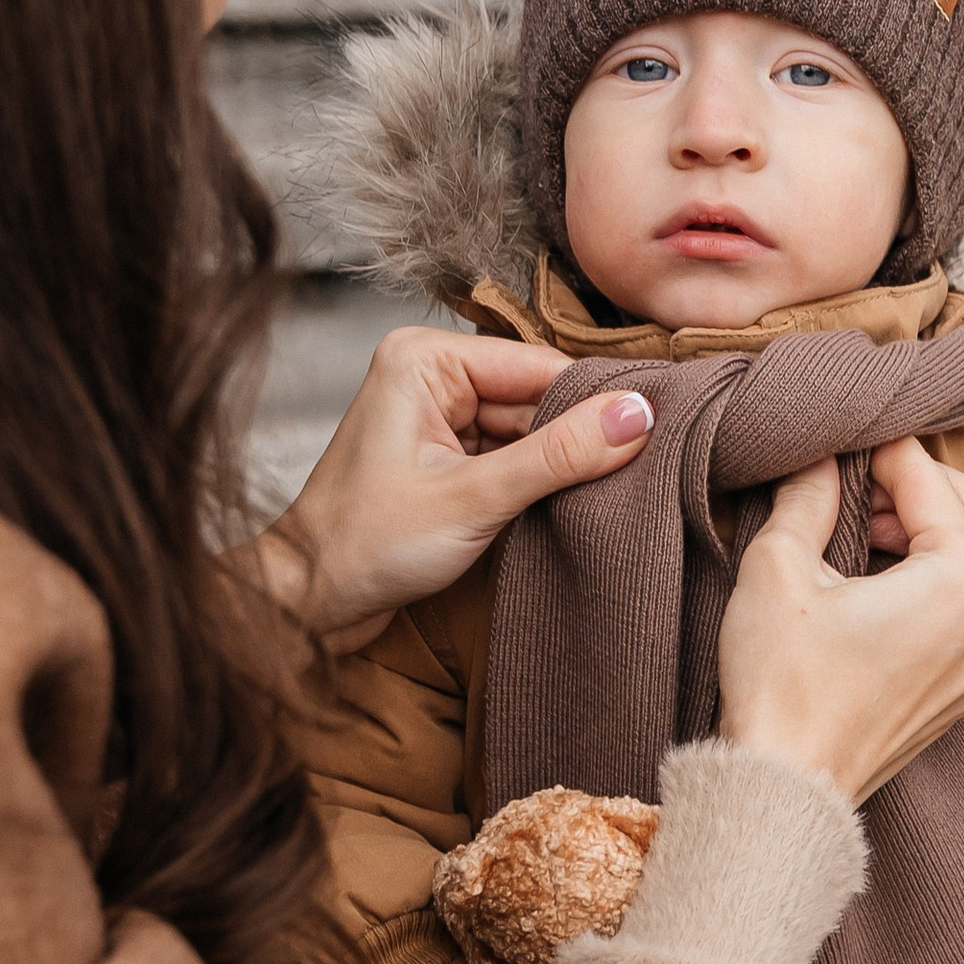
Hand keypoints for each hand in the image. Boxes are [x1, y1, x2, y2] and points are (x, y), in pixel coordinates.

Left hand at [258, 328, 654, 651]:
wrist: (306, 604)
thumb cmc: (362, 547)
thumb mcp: (474, 500)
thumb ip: (558, 456)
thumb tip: (636, 416)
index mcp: (424, 358)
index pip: (539, 366)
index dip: (597, 401)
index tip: (657, 430)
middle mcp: (429, 374)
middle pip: (537, 398)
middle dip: (578, 439)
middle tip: (640, 472)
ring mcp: (435, 417)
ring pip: (529, 432)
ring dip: (559, 467)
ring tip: (603, 499)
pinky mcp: (443, 457)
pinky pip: (510, 457)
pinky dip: (536, 485)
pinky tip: (566, 510)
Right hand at [716, 436, 963, 804]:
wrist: (784, 789)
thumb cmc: (781, 684)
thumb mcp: (778, 568)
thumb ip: (808, 496)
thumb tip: (819, 457)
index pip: (931, 481)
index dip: (883, 449)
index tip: (845, 436)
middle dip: (922, 485)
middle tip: (858, 483)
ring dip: (933, 529)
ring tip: (863, 529)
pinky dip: (938, 578)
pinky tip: (879, 579)